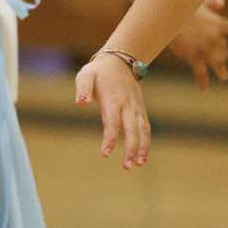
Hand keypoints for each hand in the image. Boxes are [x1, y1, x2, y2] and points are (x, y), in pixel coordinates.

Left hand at [74, 53, 150, 168]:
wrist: (119, 61)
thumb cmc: (98, 72)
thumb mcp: (86, 75)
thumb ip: (83, 89)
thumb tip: (80, 103)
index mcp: (113, 99)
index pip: (112, 122)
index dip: (110, 138)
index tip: (105, 153)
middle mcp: (127, 105)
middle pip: (131, 130)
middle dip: (130, 148)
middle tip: (126, 166)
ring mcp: (136, 108)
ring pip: (142, 130)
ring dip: (142, 148)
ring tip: (138, 164)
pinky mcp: (140, 110)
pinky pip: (146, 128)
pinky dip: (146, 142)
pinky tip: (142, 157)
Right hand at [166, 0, 227, 89]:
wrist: (170, 14)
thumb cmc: (182, 4)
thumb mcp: (199, 0)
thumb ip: (212, 2)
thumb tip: (222, 3)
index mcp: (219, 24)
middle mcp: (216, 38)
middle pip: (224, 49)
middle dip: (222, 53)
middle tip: (222, 58)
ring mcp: (206, 49)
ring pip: (217, 63)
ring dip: (221, 70)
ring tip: (225, 76)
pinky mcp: (194, 57)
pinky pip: (200, 72)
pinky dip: (202, 81)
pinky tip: (204, 89)